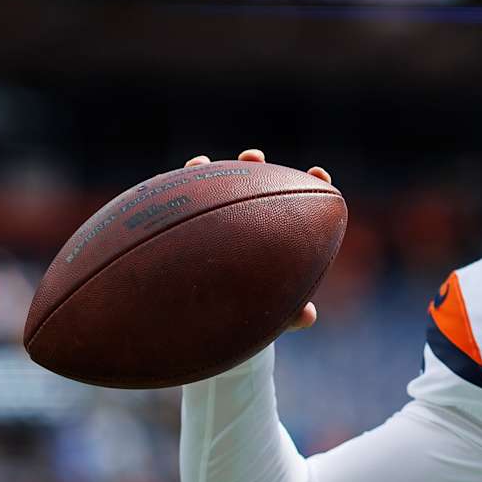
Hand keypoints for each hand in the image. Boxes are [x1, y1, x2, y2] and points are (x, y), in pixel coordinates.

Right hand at [184, 148, 328, 332]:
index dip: (311, 185)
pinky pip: (173, 209)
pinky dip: (169, 197)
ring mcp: (212, 223)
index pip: (297, 205)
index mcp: (273, 238)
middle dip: (254, 167)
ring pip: (210, 191)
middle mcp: (244, 223)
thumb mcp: (266, 317)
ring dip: (206, 173)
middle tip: (253, 156)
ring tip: (201, 163)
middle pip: (252, 186)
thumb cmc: (245, 317)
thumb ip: (288, 315)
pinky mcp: (180, 229)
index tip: (320, 174)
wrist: (206, 326)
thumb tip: (308, 316)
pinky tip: (161, 192)